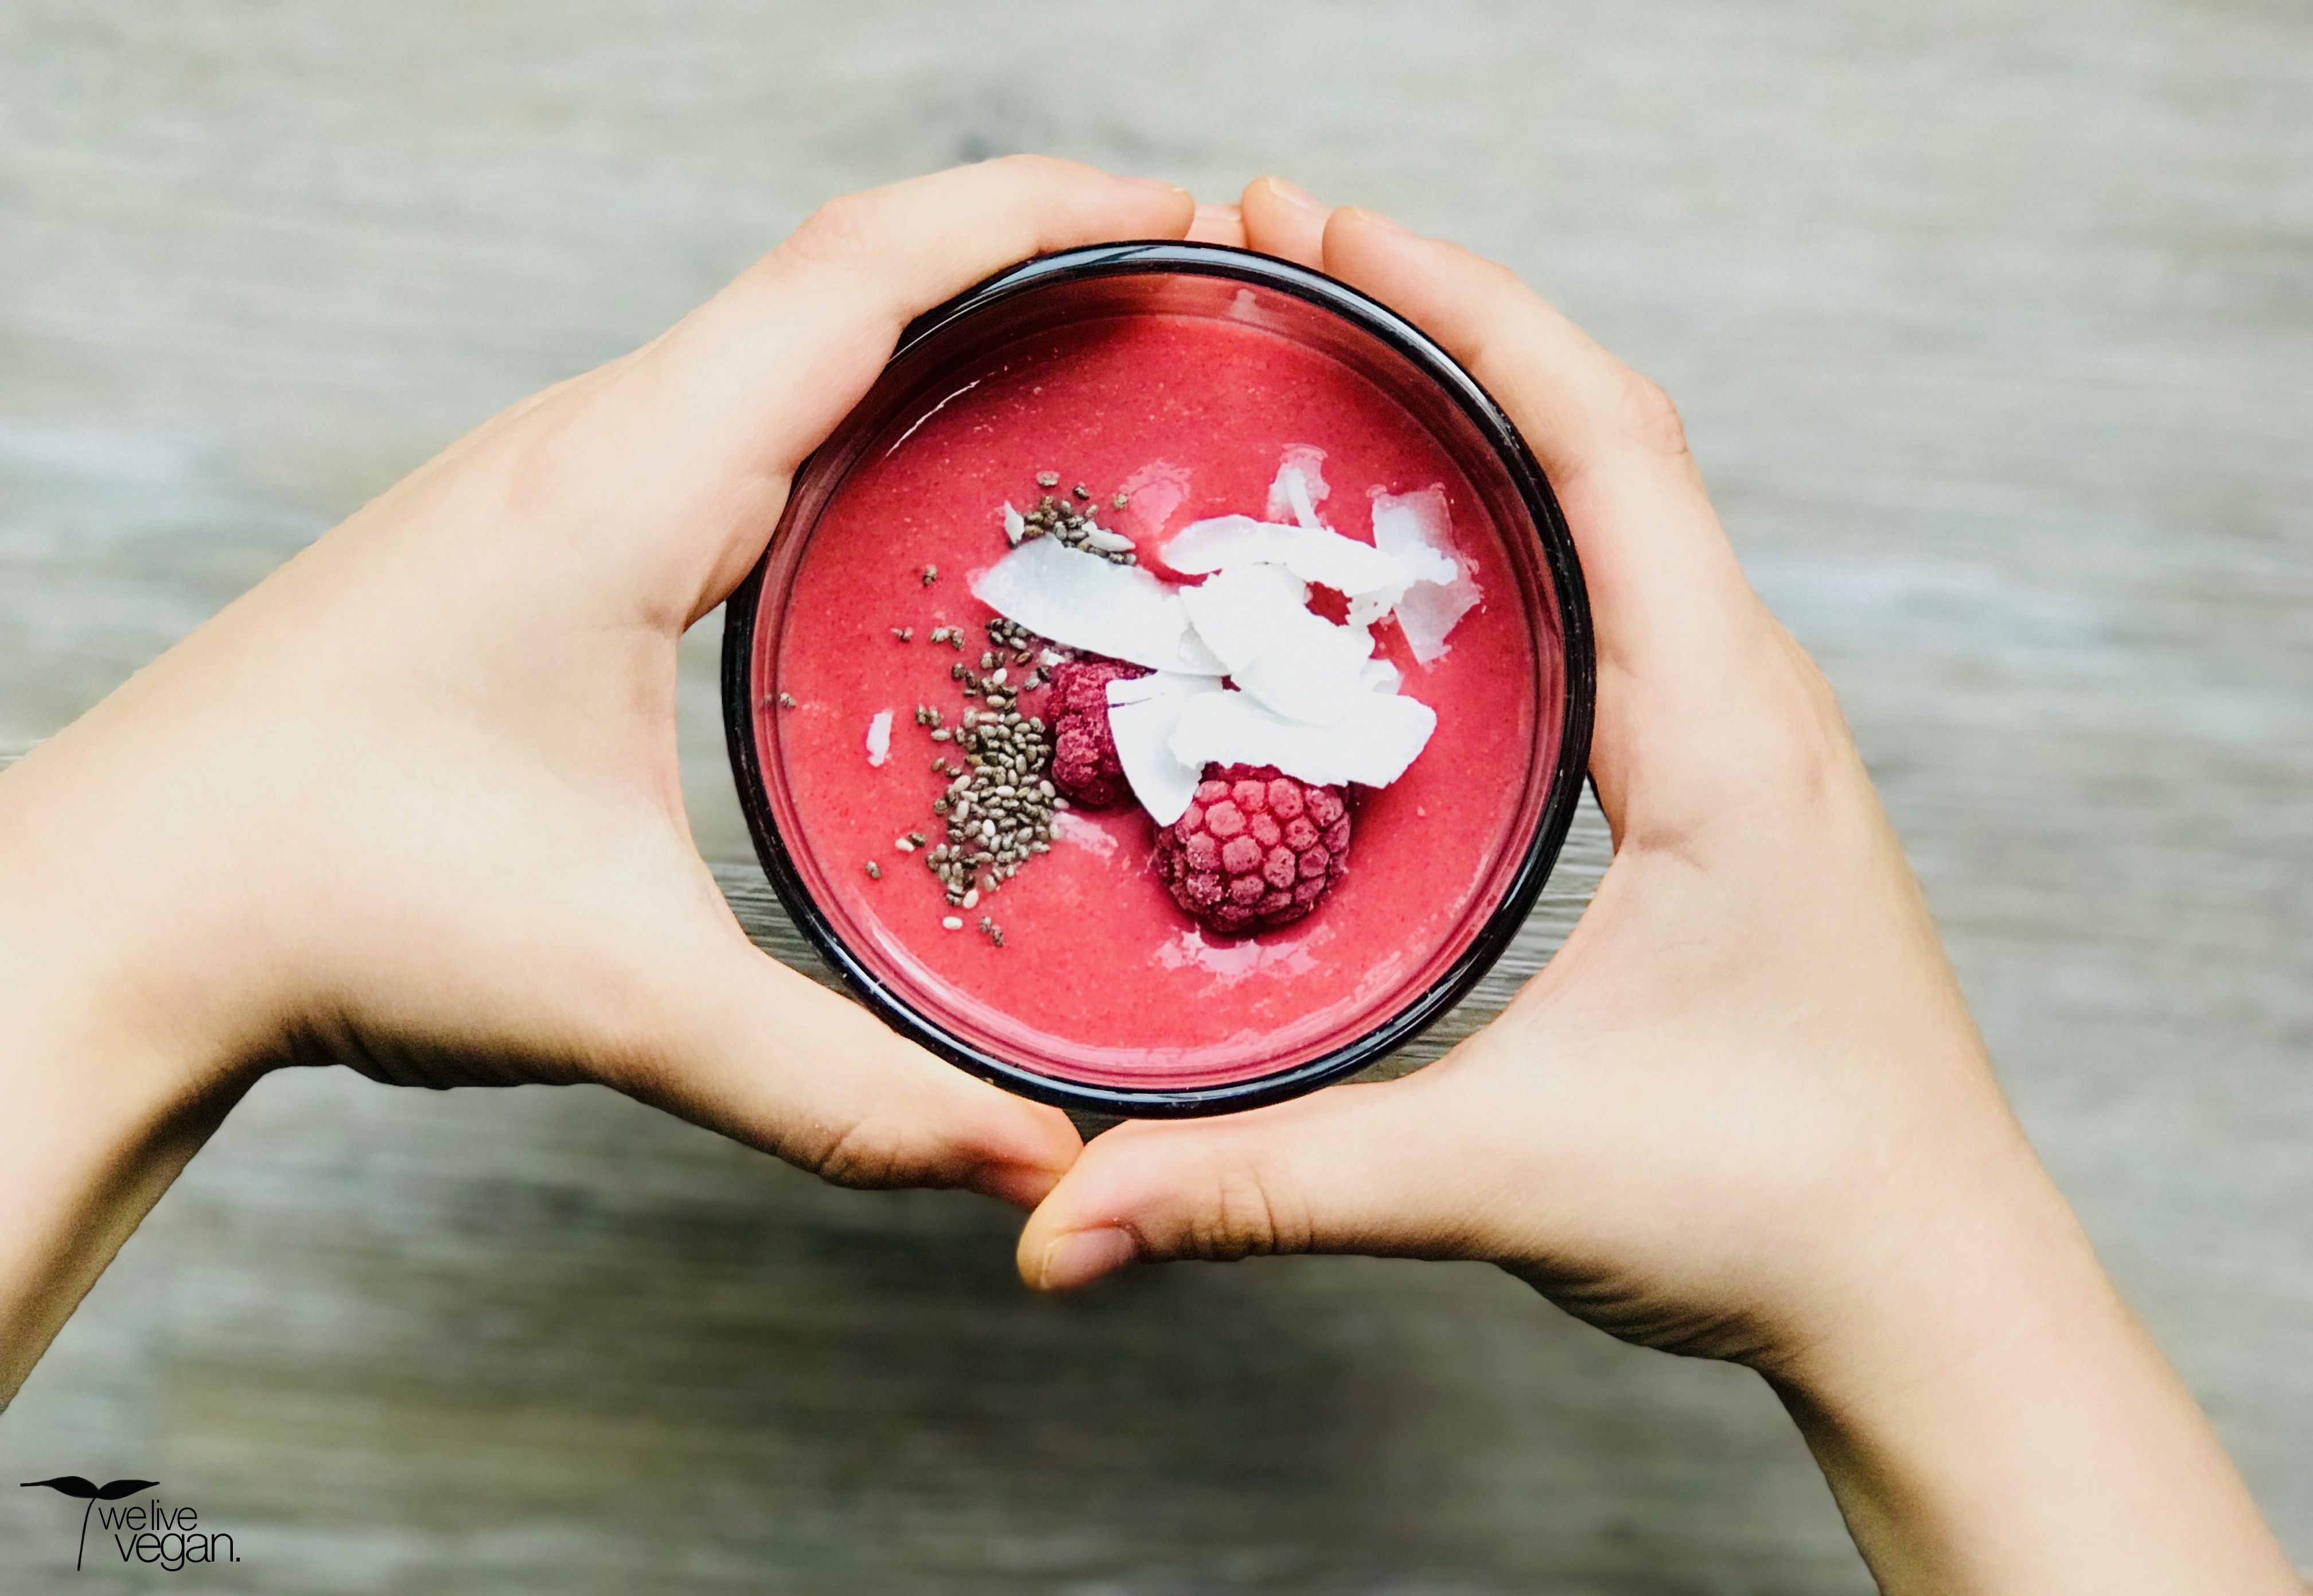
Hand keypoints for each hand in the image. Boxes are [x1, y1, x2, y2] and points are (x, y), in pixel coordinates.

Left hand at [0, 158, 1194, 1399]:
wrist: (122, 903)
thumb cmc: (329, 901)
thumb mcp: (622, 995)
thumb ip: (845, 1086)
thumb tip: (1028, 1162)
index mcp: (625, 486)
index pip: (862, 273)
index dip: (1038, 214)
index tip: (1180, 213)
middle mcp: (589, 443)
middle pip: (839, 272)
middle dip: (1023, 252)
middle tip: (1179, 297)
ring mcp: (554, 477)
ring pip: (776, 337)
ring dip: (931, 324)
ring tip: (1083, 370)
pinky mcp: (537, 533)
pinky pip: (728, 415)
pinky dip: (850, 407)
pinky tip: (908, 491)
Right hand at [1018, 179, 2300, 1593]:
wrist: (1933, 1292)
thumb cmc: (1781, 1206)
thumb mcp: (1506, 1172)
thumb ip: (1274, 1180)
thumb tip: (1065, 1217)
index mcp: (1718, 726)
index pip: (1597, 436)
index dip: (1454, 302)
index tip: (1309, 223)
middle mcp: (1745, 698)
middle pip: (1600, 432)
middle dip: (1441, 324)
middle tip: (1278, 269)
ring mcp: (1742, 737)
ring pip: (1615, 510)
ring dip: (1482, 418)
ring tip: (1331, 375)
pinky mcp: (1718, 788)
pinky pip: (1613, 598)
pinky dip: (1512, 529)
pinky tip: (1413, 574)